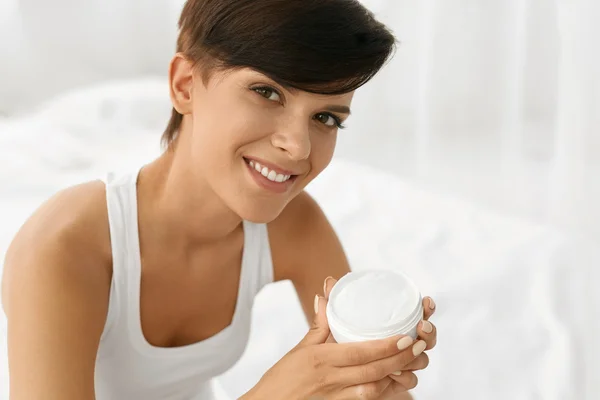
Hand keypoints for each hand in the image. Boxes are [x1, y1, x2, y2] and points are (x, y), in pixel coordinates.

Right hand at [242, 294, 426, 399]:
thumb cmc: (282, 377)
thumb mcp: (301, 348)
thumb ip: (319, 324)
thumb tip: (324, 296)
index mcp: (321, 359)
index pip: (359, 352)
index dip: (385, 346)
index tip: (405, 336)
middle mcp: (331, 378)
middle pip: (372, 370)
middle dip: (399, 359)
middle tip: (418, 346)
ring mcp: (336, 396)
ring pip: (373, 388)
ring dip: (395, 375)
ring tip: (412, 362)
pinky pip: (365, 399)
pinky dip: (382, 390)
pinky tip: (393, 380)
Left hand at [323, 277, 437, 395]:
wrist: (336, 378)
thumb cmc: (338, 348)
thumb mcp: (334, 326)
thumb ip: (333, 306)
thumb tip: (329, 282)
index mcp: (395, 327)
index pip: (418, 315)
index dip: (426, 308)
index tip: (426, 301)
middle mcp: (404, 345)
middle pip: (427, 338)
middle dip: (429, 331)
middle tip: (422, 326)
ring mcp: (402, 365)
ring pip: (421, 360)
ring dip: (416, 354)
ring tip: (411, 347)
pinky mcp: (397, 383)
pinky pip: (410, 381)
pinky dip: (405, 376)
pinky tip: (397, 372)